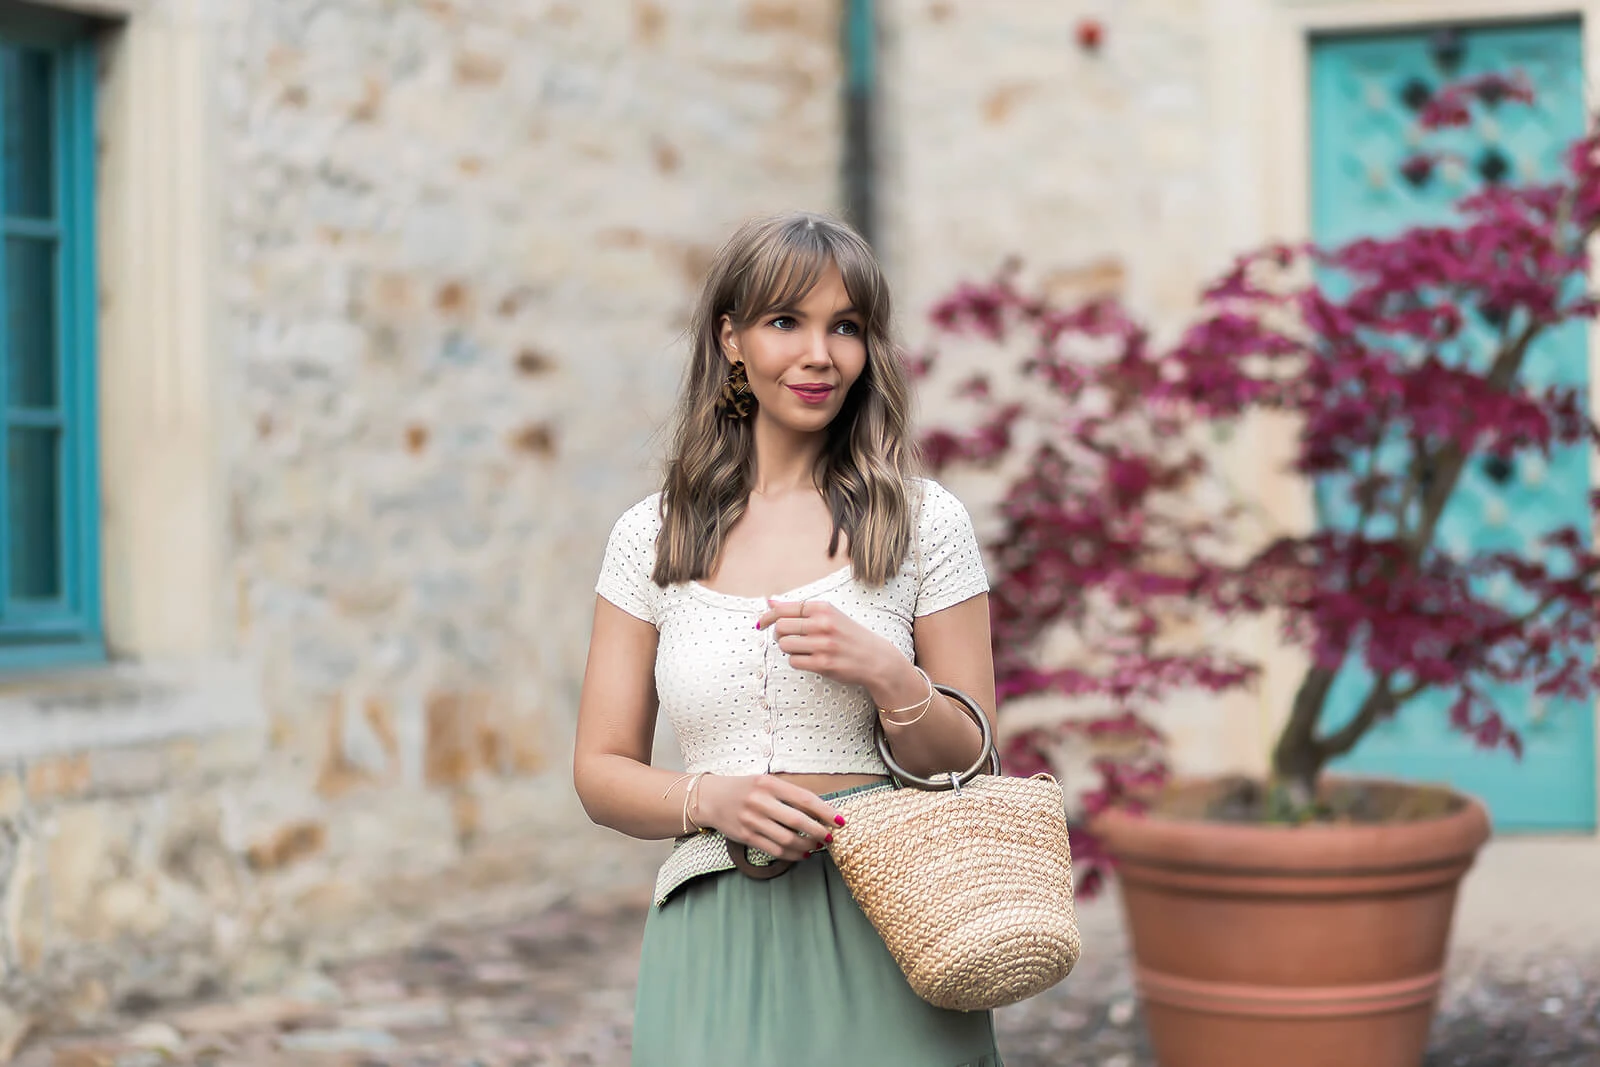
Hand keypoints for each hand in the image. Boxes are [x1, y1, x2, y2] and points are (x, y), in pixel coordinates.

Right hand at [695, 774, 845, 861]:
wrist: (710, 798)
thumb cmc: (745, 788)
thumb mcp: (766, 782)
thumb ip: (789, 794)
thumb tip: (820, 811)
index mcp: (769, 784)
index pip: (804, 799)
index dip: (825, 812)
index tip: (840, 821)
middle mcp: (760, 801)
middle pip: (798, 822)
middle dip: (818, 832)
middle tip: (829, 837)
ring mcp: (751, 820)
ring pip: (787, 839)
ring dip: (806, 846)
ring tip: (816, 847)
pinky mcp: (745, 836)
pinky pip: (774, 850)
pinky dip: (792, 854)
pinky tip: (801, 854)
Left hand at [757, 597, 899, 689]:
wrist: (876, 658)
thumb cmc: (848, 635)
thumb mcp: (829, 614)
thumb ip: (799, 609)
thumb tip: (769, 601)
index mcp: (823, 608)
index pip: (783, 609)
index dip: (767, 617)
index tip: (761, 624)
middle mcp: (822, 624)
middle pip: (780, 628)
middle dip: (779, 635)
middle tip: (789, 639)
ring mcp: (823, 644)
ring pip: (785, 645)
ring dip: (788, 649)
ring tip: (802, 649)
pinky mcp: (823, 663)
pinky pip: (793, 661)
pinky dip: (797, 661)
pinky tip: (810, 659)